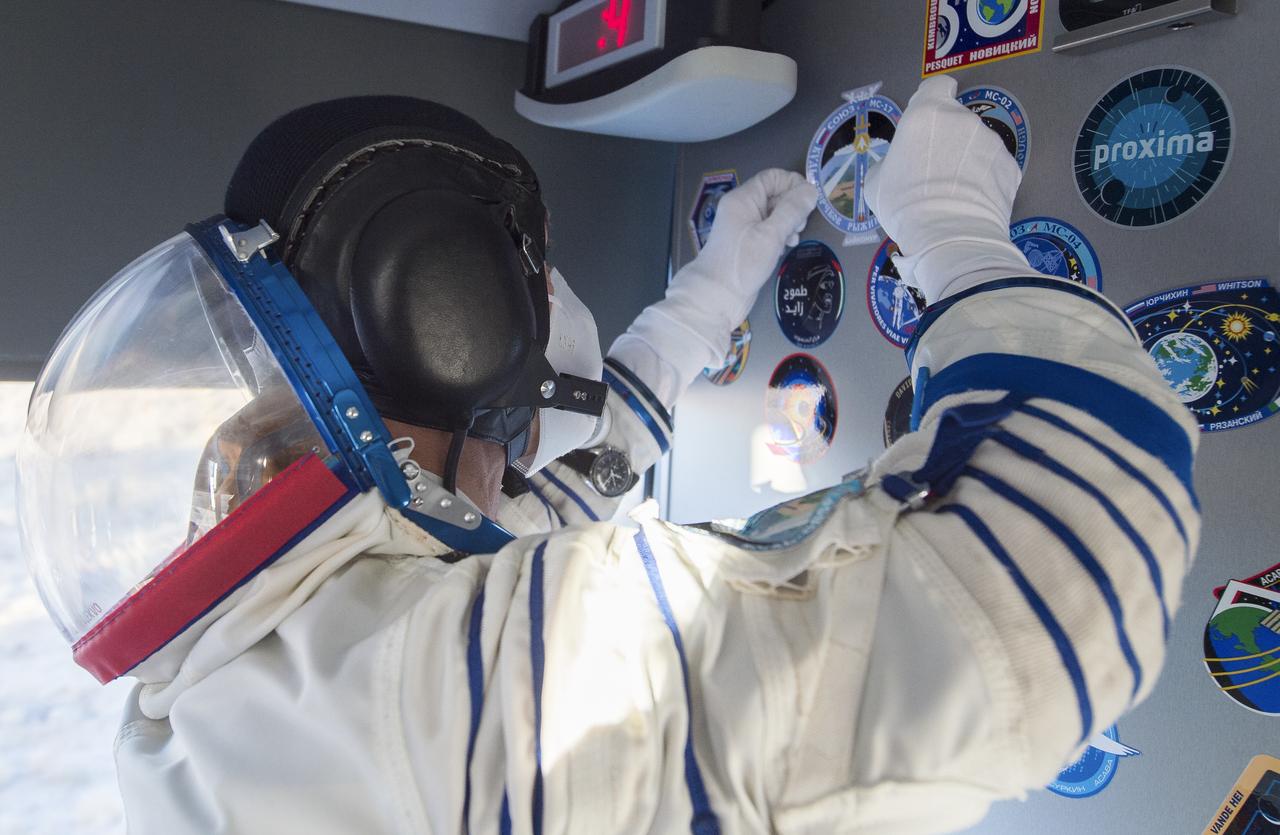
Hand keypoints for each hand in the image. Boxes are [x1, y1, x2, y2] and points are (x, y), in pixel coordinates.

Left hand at [607, 169, 816, 405]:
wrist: (716, 298)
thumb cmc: (742, 264)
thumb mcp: (771, 235)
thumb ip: (792, 211)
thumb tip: (811, 191)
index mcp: (742, 199)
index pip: (772, 177)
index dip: (793, 183)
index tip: (809, 200)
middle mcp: (742, 209)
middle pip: (774, 194)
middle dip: (793, 205)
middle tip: (801, 225)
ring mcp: (744, 227)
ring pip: (774, 213)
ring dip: (789, 222)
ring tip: (794, 238)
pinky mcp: (748, 243)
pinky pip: (769, 230)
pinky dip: (781, 234)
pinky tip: (786, 246)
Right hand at [864, 76, 1030, 304]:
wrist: (949, 236)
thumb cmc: (903, 204)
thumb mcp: (877, 181)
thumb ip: (891, 160)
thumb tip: (900, 163)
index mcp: (926, 113)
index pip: (937, 85)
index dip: (932, 99)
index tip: (927, 120)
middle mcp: (963, 118)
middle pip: (956, 119)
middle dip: (947, 138)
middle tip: (933, 171)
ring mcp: (991, 141)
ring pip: (977, 144)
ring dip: (967, 159)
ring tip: (955, 192)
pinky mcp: (1010, 166)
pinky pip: (993, 167)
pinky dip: (985, 179)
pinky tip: (973, 202)